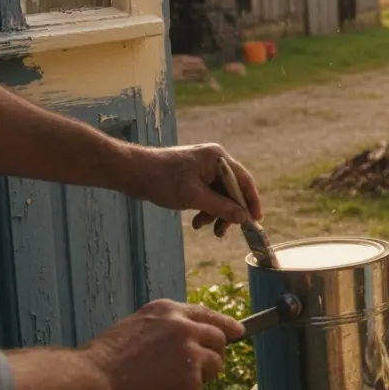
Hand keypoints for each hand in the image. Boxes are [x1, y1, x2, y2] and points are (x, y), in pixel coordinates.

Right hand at [81, 300, 243, 389]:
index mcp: (168, 311)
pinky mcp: (192, 380)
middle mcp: (184, 327)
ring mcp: (191, 353)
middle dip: (214, 354)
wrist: (91, 383)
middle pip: (219, 339)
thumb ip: (163, 331)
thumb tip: (186, 343)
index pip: (206, 315)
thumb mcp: (134, 329)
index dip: (224, 324)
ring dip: (199, 377)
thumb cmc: (104, 362)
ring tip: (166, 386)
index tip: (238, 331)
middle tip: (201, 370)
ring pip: (214, 365)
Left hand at [124, 143, 261, 235]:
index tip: (256, 220)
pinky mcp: (193, 176)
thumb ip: (222, 208)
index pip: (244, 181)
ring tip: (202, 226)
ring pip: (219, 195)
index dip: (251, 202)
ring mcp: (202, 168)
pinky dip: (204, 208)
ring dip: (213, 213)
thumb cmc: (163, 180)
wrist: (132, 173)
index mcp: (218, 158)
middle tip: (222, 232)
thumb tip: (244, 218)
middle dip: (227, 212)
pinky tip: (196, 221)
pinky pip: (207, 194)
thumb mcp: (195, 198)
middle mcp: (214, 160)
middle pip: (231, 190)